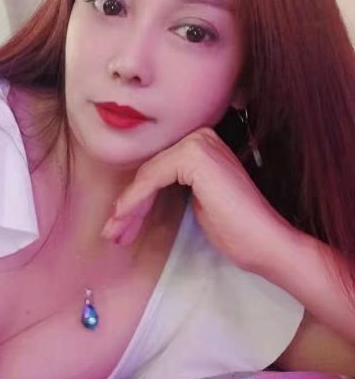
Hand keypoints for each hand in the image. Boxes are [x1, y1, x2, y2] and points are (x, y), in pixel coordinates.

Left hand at [102, 127, 290, 272]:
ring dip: (127, 208)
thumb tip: (139, 193)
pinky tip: (123, 220)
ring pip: (147, 176)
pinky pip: (152, 178)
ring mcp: (198, 141)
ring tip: (114, 234)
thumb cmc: (237, 229)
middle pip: (150, 172)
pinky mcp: (195, 155)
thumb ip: (175, 187)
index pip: (158, 170)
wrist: (267, 243)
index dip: (136, 200)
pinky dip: (134, 200)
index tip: (120, 226)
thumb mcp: (198, 202)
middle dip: (129, 206)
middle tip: (112, 233)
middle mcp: (201, 135)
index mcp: (203, 144)